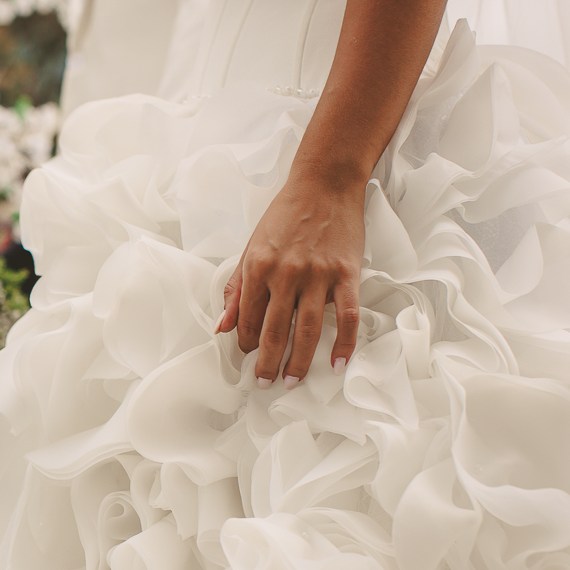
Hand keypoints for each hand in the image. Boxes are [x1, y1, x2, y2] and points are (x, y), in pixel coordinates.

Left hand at [216, 172, 363, 387]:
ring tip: (291, 382)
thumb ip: (236, 290)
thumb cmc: (285, 216)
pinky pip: (346, 317)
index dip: (246, 343)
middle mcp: (286, 274)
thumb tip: (222, 327)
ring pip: (307, 330)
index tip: (247, 357)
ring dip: (298, 362)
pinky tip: (336, 364)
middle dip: (267, 363)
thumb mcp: (250, 249)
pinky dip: (343, 344)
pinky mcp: (347, 274)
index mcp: (258, 267)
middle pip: (274, 331)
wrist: (323, 185)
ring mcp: (318, 276)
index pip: (248, 319)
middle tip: (263, 383)